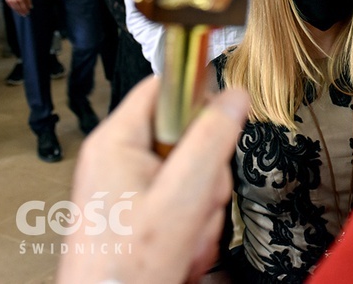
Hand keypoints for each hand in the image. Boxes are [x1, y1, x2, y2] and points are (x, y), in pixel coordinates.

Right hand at [5, 0, 31, 16]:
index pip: (24, 6)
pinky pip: (11, 6)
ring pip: (15, 8)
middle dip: (22, 12)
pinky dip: (14, 9)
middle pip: (19, 8)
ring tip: (21, 14)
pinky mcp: (7, 0)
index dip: (26, 10)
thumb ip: (28, 0)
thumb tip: (31, 7)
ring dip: (18, 12)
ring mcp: (10, 0)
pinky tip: (16, 10)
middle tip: (25, 15)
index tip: (28, 13)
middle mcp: (15, 0)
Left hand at [57, 77, 249, 283]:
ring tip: (187, 232)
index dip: (199, 96)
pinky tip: (183, 244)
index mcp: (117, 142)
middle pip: (188, 133)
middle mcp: (121, 159)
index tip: (223, 119)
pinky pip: (187, 198)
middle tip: (198, 200)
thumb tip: (235, 96)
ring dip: (204, 203)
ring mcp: (133, 186)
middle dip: (208, 171)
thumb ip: (211, 141)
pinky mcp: (144, 209)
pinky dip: (195, 222)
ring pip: (194, 170)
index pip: (164, 87)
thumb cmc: (129, 267)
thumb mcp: (181, 197)